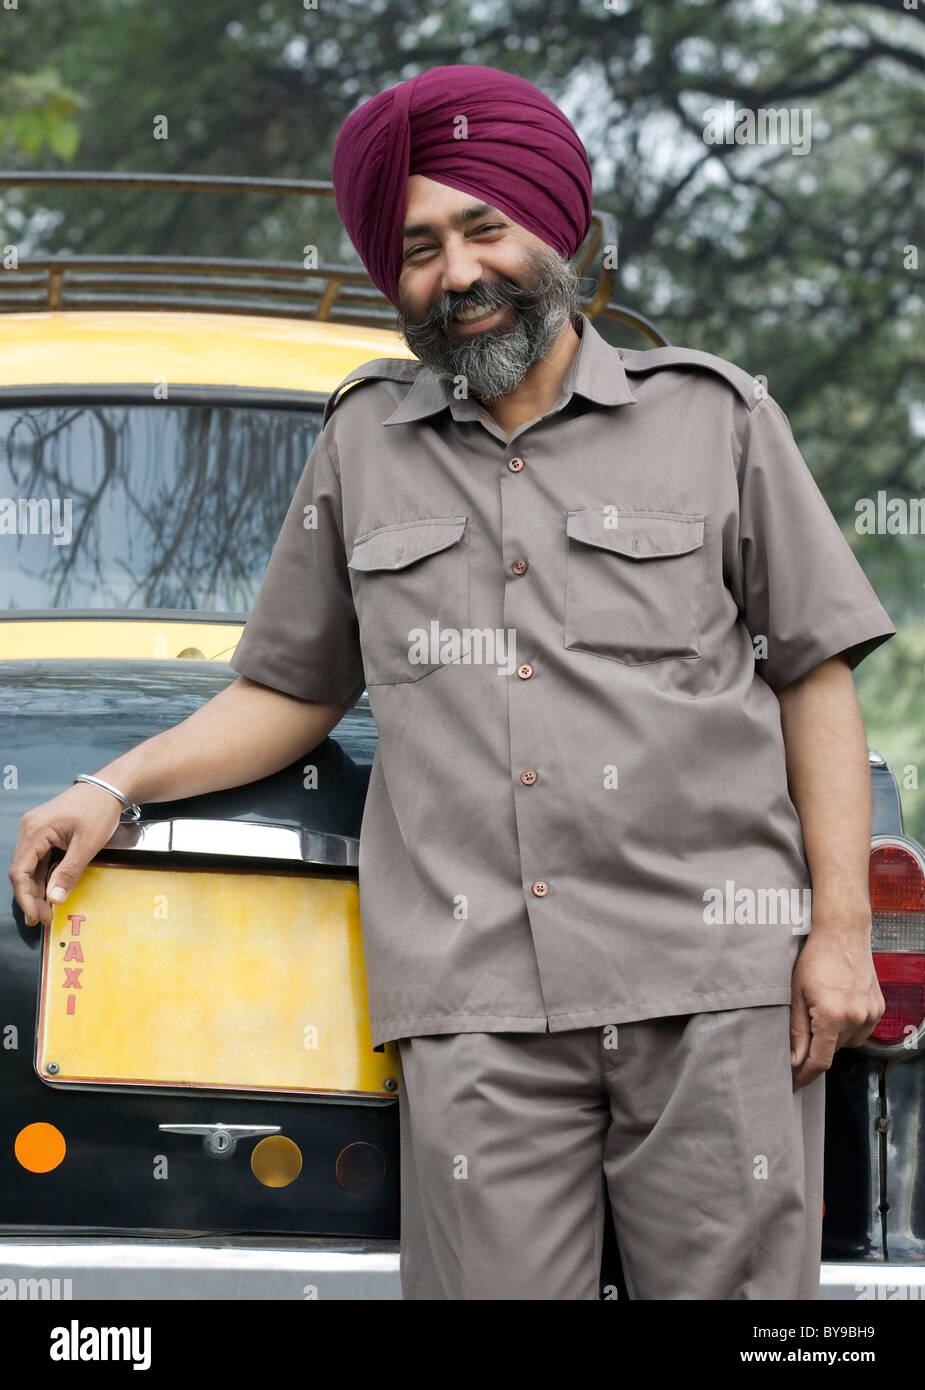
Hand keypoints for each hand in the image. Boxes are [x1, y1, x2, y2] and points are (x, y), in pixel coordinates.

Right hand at [8, 783, 124, 927]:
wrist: (110, 788)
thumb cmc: (100, 811)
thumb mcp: (87, 844)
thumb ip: (69, 872)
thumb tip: (54, 899)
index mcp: (35, 830)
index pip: (19, 871)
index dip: (26, 897)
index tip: (37, 916)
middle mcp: (29, 829)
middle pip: (22, 871)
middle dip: (31, 897)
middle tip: (44, 919)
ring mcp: (36, 830)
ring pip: (29, 866)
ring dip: (37, 889)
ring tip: (46, 912)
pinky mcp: (45, 832)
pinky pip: (39, 858)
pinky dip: (44, 876)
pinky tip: (49, 892)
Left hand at [790, 926, 884, 1090]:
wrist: (843, 933)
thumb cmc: (815, 958)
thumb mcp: (796, 993)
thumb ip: (796, 1030)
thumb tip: (795, 1059)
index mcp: (831, 1016)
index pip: (819, 1061)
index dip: (805, 1075)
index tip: (795, 1083)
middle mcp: (855, 1019)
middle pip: (832, 1051)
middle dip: (815, 1048)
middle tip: (803, 1031)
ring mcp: (870, 1014)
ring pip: (847, 1043)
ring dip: (832, 1037)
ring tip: (821, 1010)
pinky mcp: (878, 1008)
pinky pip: (860, 1031)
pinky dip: (847, 1027)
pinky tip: (837, 1007)